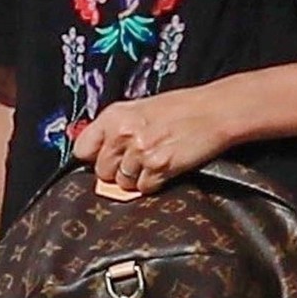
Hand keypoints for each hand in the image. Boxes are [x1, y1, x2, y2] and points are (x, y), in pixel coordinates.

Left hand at [71, 85, 238, 191]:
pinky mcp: (158, 167)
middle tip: (137, 161)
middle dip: (117, 171)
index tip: (102, 159)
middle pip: (101, 171)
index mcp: (114, 115)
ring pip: (123, 183)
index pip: (81, 148)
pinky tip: (165, 168)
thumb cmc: (182, 108)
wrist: (214, 111)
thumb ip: (116, 130)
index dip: (92, 157)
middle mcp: (122, 133)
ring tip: (154, 161)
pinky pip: (144, 188)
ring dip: (137, 178)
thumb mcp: (140, 109)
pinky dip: (154, 184)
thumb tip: (100, 154)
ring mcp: (140, 152)